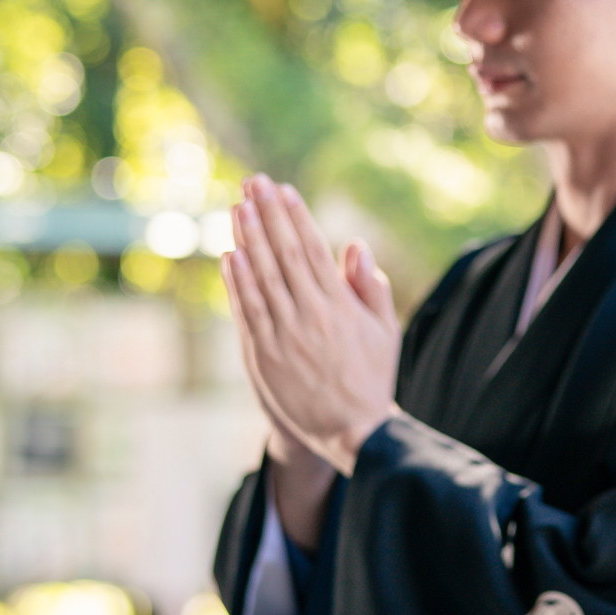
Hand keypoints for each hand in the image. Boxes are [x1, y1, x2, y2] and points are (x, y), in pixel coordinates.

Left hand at [219, 174, 401, 474]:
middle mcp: (309, 315)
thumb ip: (371, 287)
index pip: (313, 250)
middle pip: (283, 254)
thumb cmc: (371, 377)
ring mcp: (282, 335)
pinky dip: (236, 282)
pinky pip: (247, 311)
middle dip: (267, 215)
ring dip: (248, 239)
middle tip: (253, 183)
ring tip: (237, 207)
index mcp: (340, 306)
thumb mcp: (385, 330)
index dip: (296, 217)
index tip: (283, 189)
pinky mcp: (262, 356)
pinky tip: (230, 255)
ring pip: (261, 278)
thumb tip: (355, 246)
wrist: (351, 431)